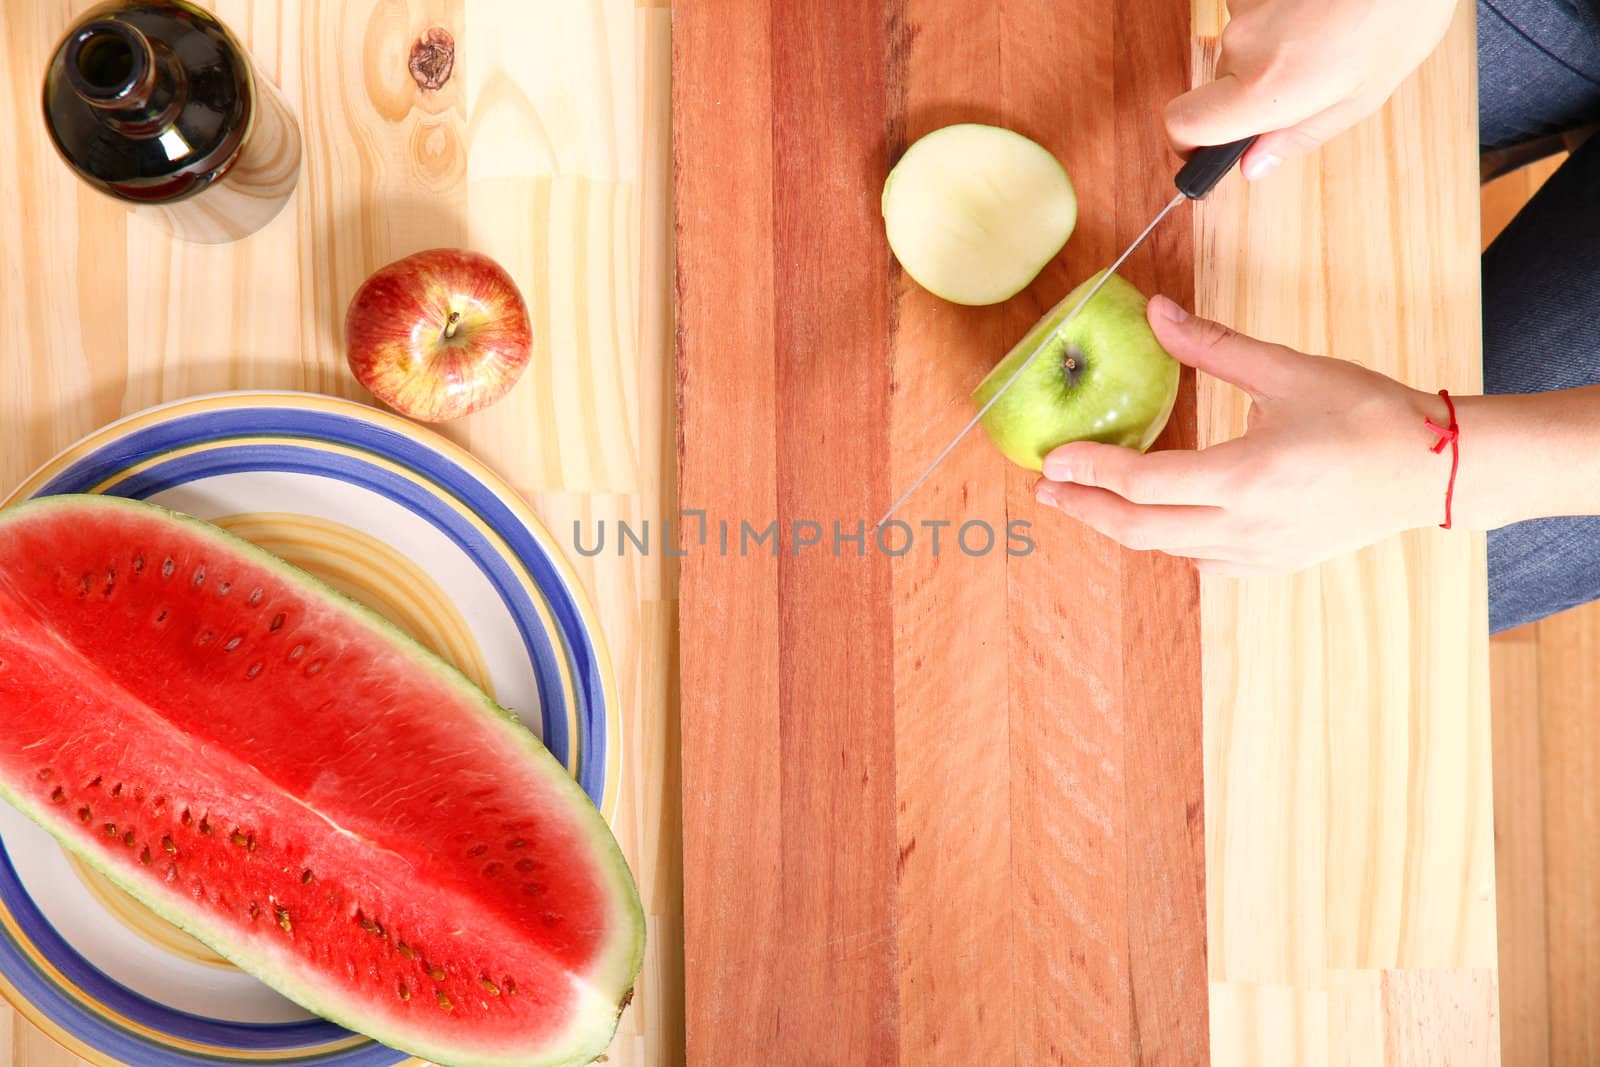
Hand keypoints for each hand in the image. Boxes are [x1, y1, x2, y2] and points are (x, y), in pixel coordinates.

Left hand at [1033, 296, 1451, 575]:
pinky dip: (1166, 540)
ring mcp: (1257, 553)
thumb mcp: (1287, 370)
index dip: (1090, 471)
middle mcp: (1244, 527)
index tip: (1051, 458)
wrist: (1433, 469)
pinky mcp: (1271, 563)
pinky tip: (1153, 519)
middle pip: (1140, 529)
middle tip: (1047, 488)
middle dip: (1085, 509)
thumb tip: (1157, 312)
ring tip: (1087, 498)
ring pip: (1167, 548)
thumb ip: (1213, 346)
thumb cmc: (1366, 415)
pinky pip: (1200, 561)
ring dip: (1122, 524)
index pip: (1143, 483)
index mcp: (1244, 478)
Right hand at [1168, 0, 1457, 178]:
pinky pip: (1254, 9)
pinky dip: (1281, 12)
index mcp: (1266, 87)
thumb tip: (1253, 164)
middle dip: (1255, 86)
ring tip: (1329, 31)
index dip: (1189, 141)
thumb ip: (1299, 134)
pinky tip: (1319, 8)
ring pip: (1242, 42)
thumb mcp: (1362, 95)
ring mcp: (1243, 4)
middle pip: (1220, 82)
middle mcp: (1242, 43)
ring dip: (1275, 44)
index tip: (1208, 146)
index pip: (1184, 124)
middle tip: (1312, 75)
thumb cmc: (1401, 14)